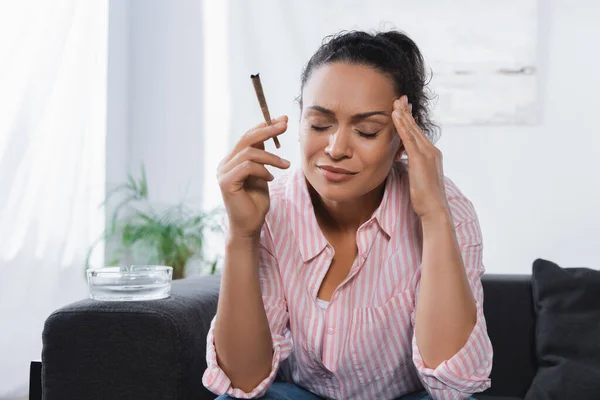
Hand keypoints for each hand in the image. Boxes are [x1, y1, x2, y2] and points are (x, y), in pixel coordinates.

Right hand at [218, 115, 289, 237]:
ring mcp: (223, 173)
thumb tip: (270, 131)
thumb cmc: (256, 202)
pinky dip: (262, 170)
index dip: (264, 126)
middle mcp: (225, 164)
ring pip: (249, 153)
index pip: (247, 137)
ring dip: (271, 157)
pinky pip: (247, 167)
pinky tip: (271, 179)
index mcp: (232, 160)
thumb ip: (262, 156)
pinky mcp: (226, 182)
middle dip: (268, 130)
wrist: (250, 226)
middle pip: (246, 139)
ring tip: (286, 165)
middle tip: (285, 124)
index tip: (283, 120)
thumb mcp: (262, 174)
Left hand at [392, 96, 448, 220]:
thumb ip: (415, 168)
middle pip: (416, 128)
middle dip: (407, 112)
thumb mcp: (420, 179)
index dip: (411, 121)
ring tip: (395, 103)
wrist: (434, 209)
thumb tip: (409, 165)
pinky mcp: (421, 159)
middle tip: (400, 98)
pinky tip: (395, 117)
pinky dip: (402, 126)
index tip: (404, 110)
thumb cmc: (426, 199)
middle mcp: (432, 151)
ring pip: (412, 130)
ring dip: (403, 115)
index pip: (419, 134)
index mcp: (432, 155)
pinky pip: (409, 139)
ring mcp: (428, 154)